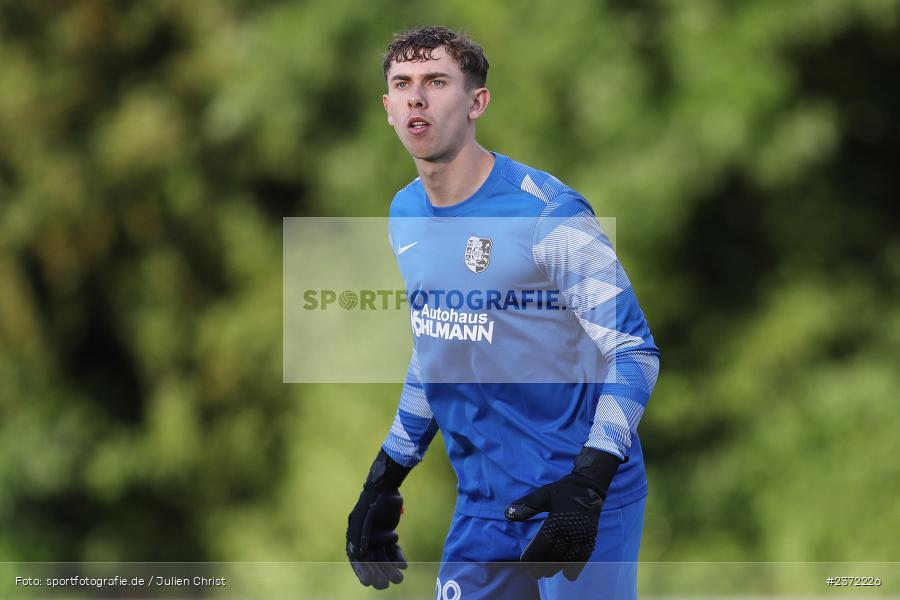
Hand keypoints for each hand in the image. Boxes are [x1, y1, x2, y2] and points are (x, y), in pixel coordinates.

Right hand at [346, 450, 410, 588]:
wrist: (385, 486)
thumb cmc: (372, 502)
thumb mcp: (365, 519)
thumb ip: (361, 535)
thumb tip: (360, 554)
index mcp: (354, 536)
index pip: (357, 559)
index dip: (362, 572)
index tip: (368, 583)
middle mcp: (365, 538)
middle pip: (372, 561)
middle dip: (379, 573)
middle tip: (386, 584)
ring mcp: (377, 536)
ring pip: (384, 557)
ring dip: (390, 568)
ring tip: (398, 578)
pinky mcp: (389, 533)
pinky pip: (393, 549)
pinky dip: (398, 557)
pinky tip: (404, 565)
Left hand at [504, 448, 622, 580]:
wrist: (587, 486)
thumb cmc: (561, 491)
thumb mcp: (543, 494)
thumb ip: (526, 505)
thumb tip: (507, 513)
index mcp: (557, 518)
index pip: (543, 542)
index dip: (533, 555)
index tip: (524, 563)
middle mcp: (570, 529)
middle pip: (555, 553)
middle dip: (543, 565)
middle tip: (533, 574)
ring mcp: (582, 534)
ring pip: (569, 557)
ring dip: (557, 567)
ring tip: (547, 574)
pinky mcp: (591, 537)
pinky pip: (584, 555)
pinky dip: (577, 567)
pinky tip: (568, 575)